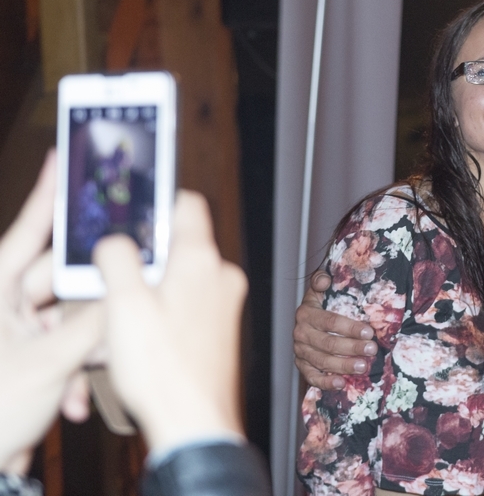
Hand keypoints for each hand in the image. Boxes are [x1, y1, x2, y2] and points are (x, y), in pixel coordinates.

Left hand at [0, 153, 102, 473]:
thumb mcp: (50, 362)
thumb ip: (96, 322)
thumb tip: (126, 296)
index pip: (27, 230)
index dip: (49, 193)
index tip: (64, 158)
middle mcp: (3, 306)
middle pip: (59, 281)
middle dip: (89, 304)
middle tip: (117, 300)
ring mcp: (12, 334)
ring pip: (66, 319)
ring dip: (84, 348)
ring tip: (85, 373)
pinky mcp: (23, 360)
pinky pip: (61, 348)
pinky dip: (73, 369)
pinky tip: (71, 397)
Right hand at [93, 191, 245, 453]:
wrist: (195, 422)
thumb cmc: (164, 369)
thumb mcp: (122, 305)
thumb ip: (117, 259)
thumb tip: (115, 241)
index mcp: (201, 259)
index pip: (188, 204)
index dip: (158, 203)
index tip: (135, 215)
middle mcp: (222, 275)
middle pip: (181, 244)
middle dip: (149, 257)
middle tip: (120, 280)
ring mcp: (226, 302)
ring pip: (185, 277)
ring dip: (158, 288)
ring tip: (132, 317)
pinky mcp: (223, 327)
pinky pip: (193, 304)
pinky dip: (170, 310)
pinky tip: (150, 337)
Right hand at [292, 270, 375, 389]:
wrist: (307, 320)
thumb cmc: (321, 304)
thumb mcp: (320, 290)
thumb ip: (321, 281)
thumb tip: (325, 279)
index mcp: (306, 313)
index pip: (330, 321)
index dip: (350, 327)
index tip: (369, 332)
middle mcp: (301, 333)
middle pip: (328, 343)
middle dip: (352, 347)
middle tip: (372, 350)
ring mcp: (300, 351)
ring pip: (322, 361)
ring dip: (343, 365)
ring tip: (363, 366)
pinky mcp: (302, 366)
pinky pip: (312, 377)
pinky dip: (326, 382)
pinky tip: (342, 383)